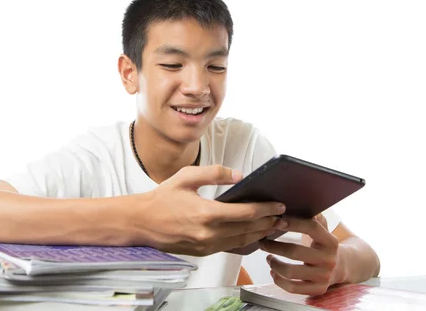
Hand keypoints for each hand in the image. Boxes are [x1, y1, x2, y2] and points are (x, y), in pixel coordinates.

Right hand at [135, 165, 286, 256]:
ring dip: (260, 234)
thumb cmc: (162, 198)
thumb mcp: (187, 177)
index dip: (266, 209)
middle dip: (269, 222)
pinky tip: (254, 236)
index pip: (246, 213)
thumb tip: (239, 174)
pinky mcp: (204, 252)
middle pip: (249, 229)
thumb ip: (214, 173)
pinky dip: (246, 242)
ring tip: (274, 226)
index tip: (279, 205)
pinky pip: (231, 248)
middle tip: (284, 217)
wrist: (142, 222)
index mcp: (207, 213)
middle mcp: (209, 233)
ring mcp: (206, 246)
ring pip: (242, 241)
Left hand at [259, 214, 342, 295]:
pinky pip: (293, 288)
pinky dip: (279, 280)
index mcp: (330, 241)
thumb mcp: (323, 229)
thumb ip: (313, 217)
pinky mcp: (317, 289)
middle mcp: (328, 259)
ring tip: (268, 257)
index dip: (293, 223)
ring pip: (291, 272)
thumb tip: (297, 202)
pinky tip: (273, 272)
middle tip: (262, 241)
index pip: (311, 228)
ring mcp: (323, 276)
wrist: (341, 266)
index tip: (277, 220)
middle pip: (296, 252)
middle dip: (274, 246)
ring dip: (274, 264)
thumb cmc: (322, 244)